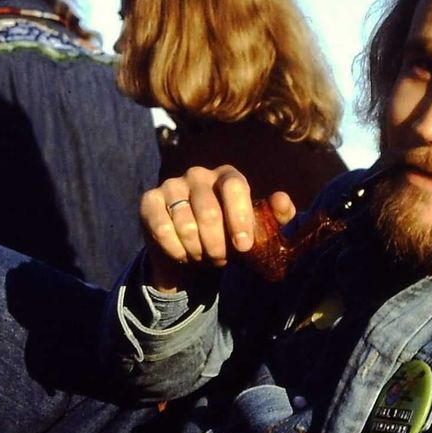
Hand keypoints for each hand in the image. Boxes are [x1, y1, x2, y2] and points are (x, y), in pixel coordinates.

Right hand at [140, 166, 294, 291]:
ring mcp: (171, 185)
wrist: (191, 254)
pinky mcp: (149, 200)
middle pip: (209, 211)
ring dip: (197, 251)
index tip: (244, 246)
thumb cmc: (228, 238)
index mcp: (227, 176)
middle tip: (220, 259)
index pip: (234, 187)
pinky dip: (176, 250)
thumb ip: (275, 217)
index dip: (240, 218)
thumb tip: (282, 201)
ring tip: (202, 256)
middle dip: (217, 245)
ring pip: (185, 225)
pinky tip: (182, 254)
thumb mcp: (256, 232)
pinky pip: (163, 229)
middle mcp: (198, 174)